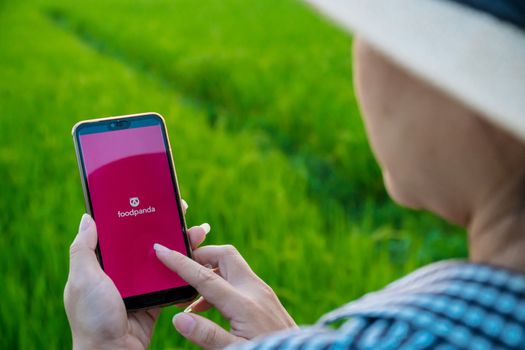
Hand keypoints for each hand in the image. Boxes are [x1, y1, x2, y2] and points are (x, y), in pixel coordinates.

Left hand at [64, 200, 207, 349]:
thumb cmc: (93, 319)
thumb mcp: (83, 280)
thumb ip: (83, 250)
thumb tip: (88, 218)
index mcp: (101, 263)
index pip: (120, 232)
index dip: (136, 214)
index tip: (153, 198)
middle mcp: (120, 271)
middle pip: (146, 242)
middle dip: (165, 226)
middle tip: (182, 211)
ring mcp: (139, 284)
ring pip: (162, 258)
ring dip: (180, 244)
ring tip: (197, 232)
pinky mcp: (154, 297)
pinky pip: (171, 278)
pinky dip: (184, 268)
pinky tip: (197, 257)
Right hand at [154, 244, 296, 348]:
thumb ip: (207, 335)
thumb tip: (177, 319)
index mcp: (243, 304)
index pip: (205, 276)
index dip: (180, 262)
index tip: (162, 250)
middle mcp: (254, 290)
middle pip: (225, 255)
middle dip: (201, 254)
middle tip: (180, 268)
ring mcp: (261, 291)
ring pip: (231, 266)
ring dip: (209, 272)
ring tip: (188, 299)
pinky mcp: (264, 296)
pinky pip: (238, 279)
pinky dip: (219, 284)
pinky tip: (206, 308)